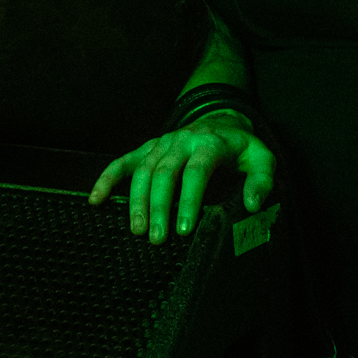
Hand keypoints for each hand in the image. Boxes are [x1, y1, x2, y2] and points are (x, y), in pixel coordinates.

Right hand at [88, 110, 275, 243]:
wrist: (221, 120)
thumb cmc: (241, 147)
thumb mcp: (262, 158)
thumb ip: (262, 180)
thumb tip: (252, 204)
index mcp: (209, 143)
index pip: (196, 172)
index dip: (189, 200)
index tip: (185, 228)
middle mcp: (181, 141)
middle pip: (164, 173)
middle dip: (159, 207)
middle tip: (157, 238)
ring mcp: (161, 144)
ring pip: (143, 171)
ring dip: (137, 201)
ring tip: (137, 230)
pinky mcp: (147, 149)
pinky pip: (122, 162)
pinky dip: (107, 180)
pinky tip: (96, 200)